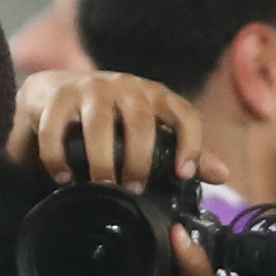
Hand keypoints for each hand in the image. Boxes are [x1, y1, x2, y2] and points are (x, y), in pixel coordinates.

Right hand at [13, 67, 204, 190]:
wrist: (53, 92)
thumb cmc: (109, 118)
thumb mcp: (146, 131)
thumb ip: (180, 150)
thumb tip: (222, 175)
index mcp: (155, 96)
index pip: (184, 115)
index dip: (190, 144)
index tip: (183, 174)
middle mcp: (127, 87)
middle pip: (141, 122)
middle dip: (139, 160)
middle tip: (132, 188)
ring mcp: (91, 88)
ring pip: (99, 123)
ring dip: (101, 159)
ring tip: (100, 184)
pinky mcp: (58, 95)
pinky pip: (57, 127)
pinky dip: (58, 156)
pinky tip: (62, 177)